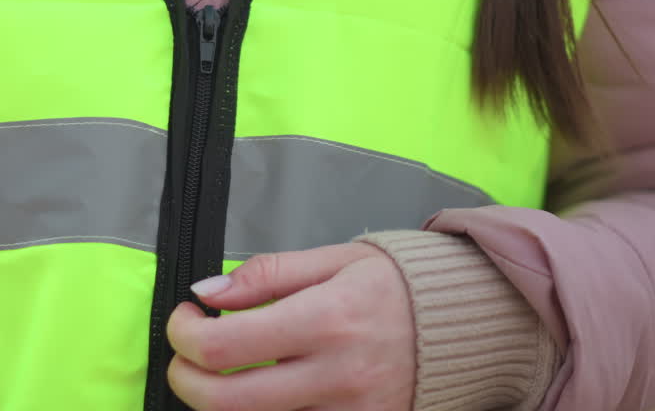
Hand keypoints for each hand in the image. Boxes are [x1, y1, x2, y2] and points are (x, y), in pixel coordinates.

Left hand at [166, 243, 414, 410]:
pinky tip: (263, 388)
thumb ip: (266, 274)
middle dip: (185, 379)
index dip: (183, 335)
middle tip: (187, 353)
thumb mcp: (334, 259)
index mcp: (326, 320)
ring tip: (227, 368)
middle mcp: (336, 376)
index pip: (223, 346)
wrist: (471, 324)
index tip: (186, 317)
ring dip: (222, 400)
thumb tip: (207, 292)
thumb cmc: (399, 286)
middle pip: (226, 402)